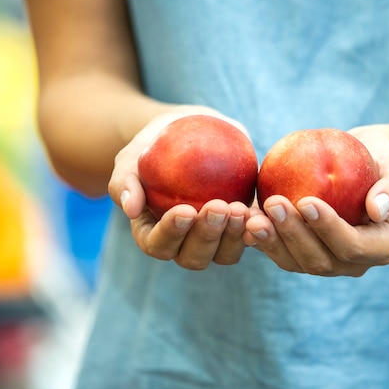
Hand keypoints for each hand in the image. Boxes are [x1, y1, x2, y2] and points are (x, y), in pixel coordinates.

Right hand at [107, 105, 252, 268]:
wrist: (188, 132)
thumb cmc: (153, 146)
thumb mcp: (133, 155)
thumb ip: (125, 180)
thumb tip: (130, 208)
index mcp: (154, 234)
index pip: (158, 245)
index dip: (171, 234)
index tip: (184, 210)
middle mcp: (185, 244)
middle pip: (194, 256)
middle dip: (207, 236)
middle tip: (218, 207)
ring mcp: (215, 239)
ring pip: (225, 254)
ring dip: (233, 237)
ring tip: (240, 209)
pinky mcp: (240, 227)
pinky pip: (251, 236)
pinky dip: (258, 229)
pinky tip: (262, 212)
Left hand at [243, 125, 388, 276]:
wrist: (364, 162)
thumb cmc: (384, 160)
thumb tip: (378, 209)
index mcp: (383, 247)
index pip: (353, 247)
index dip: (328, 229)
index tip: (306, 201)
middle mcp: (355, 262)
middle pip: (321, 261)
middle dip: (295, 236)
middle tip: (273, 203)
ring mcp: (328, 261)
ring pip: (296, 263)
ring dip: (273, 242)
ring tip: (252, 217)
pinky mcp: (304, 252)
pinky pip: (281, 253)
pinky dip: (263, 240)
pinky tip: (245, 221)